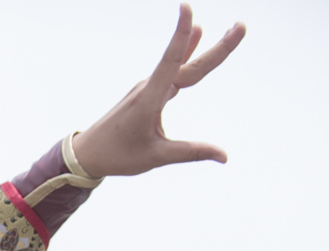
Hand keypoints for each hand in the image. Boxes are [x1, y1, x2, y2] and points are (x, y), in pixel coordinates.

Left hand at [70, 4, 245, 176]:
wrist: (87, 154)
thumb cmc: (117, 155)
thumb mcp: (156, 157)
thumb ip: (191, 153)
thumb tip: (225, 156)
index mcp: (149, 99)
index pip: (171, 61)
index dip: (182, 35)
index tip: (186, 7)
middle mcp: (149, 87)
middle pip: (188, 64)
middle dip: (217, 47)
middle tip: (241, 26)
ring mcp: (148, 87)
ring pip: (181, 65)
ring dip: (204, 47)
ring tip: (229, 30)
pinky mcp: (148, 91)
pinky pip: (172, 69)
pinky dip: (186, 53)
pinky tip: (196, 37)